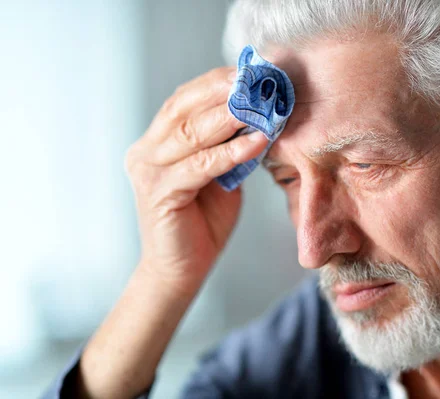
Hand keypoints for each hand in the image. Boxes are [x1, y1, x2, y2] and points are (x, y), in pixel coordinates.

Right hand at [125, 67, 268, 293]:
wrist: (181, 269)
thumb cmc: (202, 220)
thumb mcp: (218, 174)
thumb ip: (227, 146)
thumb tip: (259, 115)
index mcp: (156, 141)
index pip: (184, 99)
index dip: (216, 82)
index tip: (251, 71)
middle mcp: (145, 151)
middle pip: (184, 108)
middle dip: (223, 92)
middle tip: (257, 81)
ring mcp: (148, 171)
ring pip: (191, 133)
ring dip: (230, 117)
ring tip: (261, 106)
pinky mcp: (159, 193)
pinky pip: (200, 166)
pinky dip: (231, 153)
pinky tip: (257, 142)